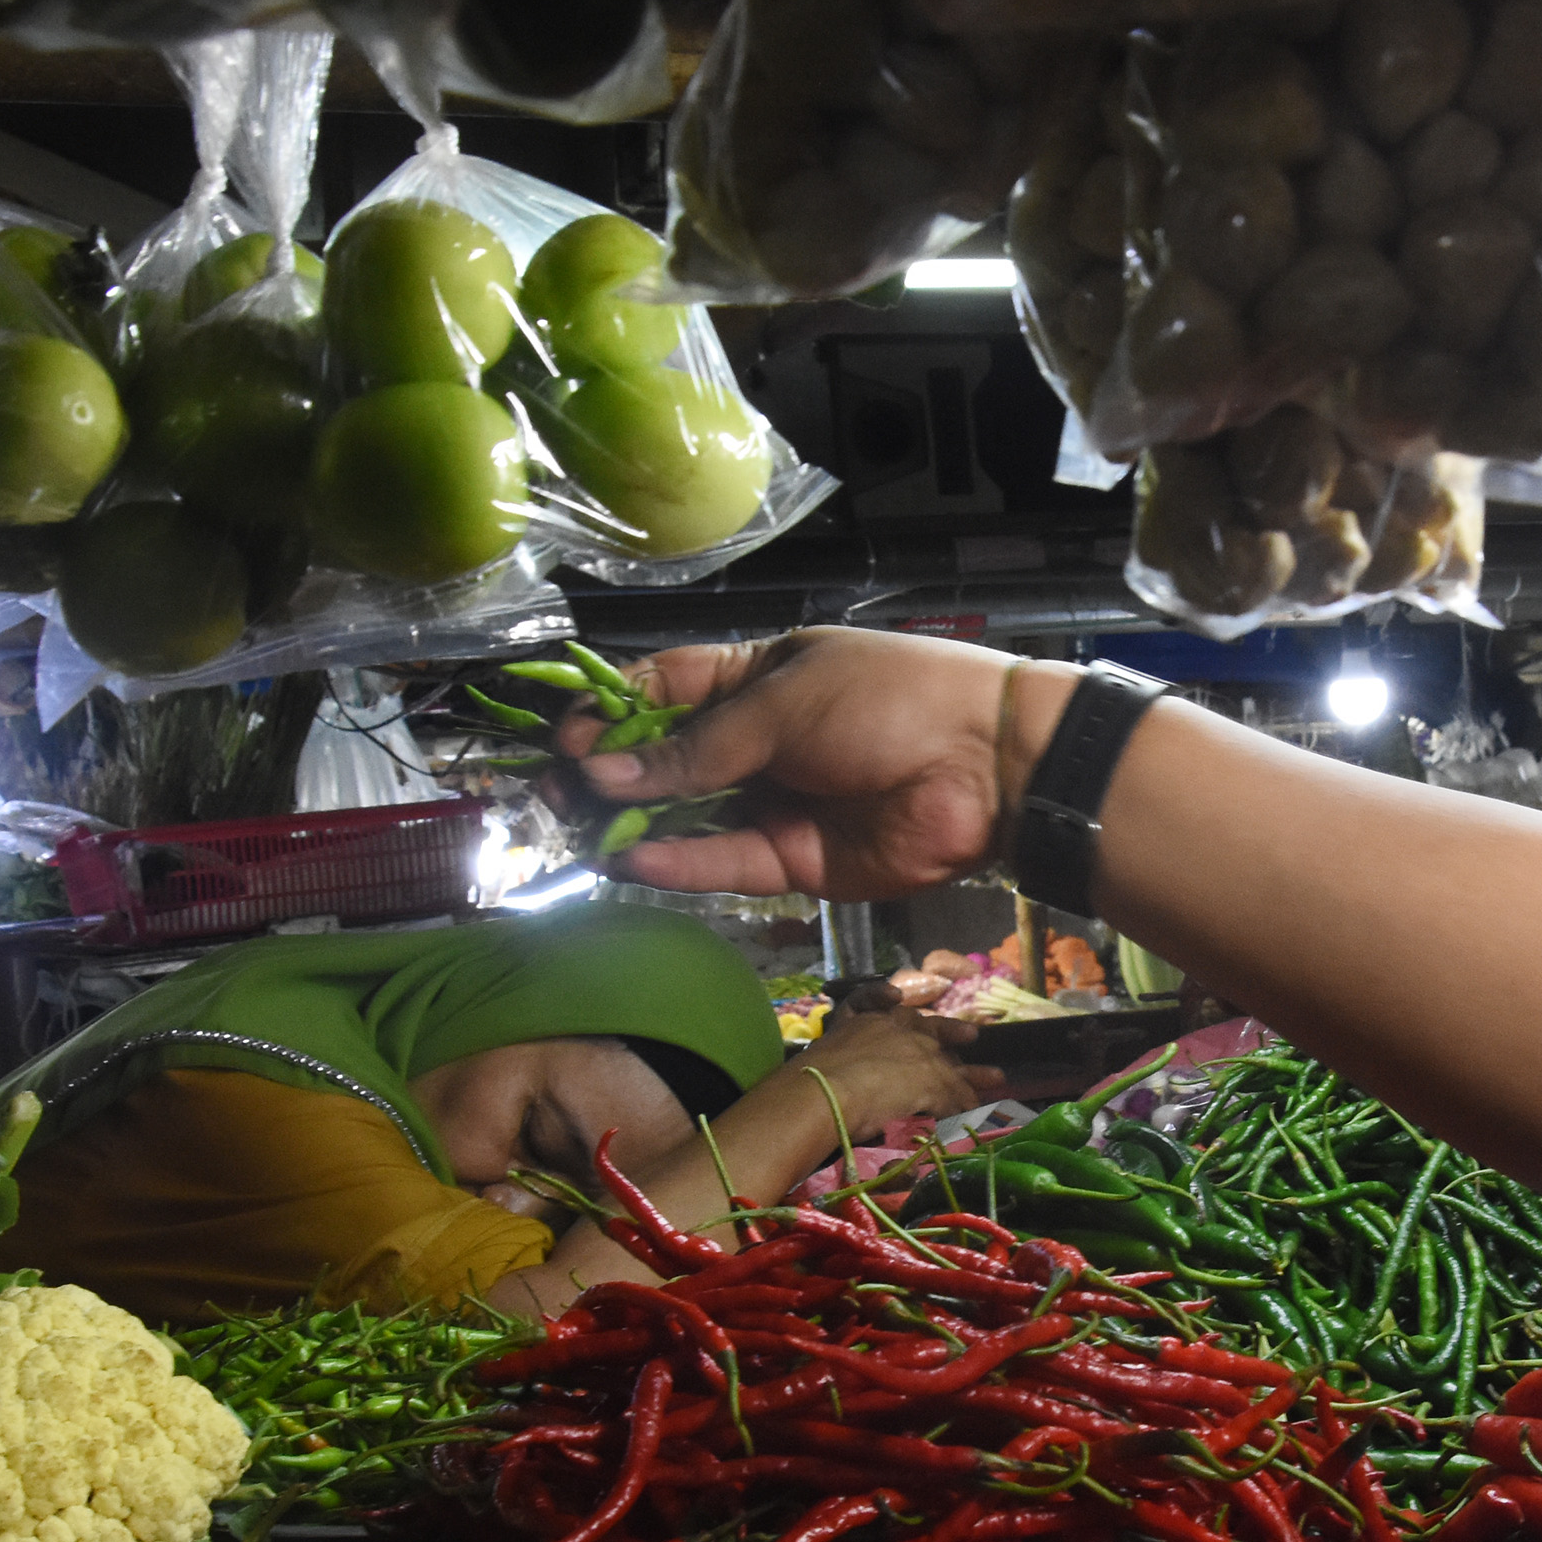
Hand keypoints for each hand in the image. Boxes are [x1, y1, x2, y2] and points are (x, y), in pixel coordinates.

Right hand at [580, 629, 1035, 898]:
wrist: (987, 766)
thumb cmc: (891, 702)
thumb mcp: (784, 704)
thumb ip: (699, 746)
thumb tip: (608, 774)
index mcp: (758, 677)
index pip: (665, 689)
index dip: (615, 714)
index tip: (568, 740)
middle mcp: (759, 741)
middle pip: (667, 761)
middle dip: (610, 779)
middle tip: (554, 798)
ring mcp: (774, 802)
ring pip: (687, 819)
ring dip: (633, 827)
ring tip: (578, 834)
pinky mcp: (793, 861)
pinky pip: (724, 863)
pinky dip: (679, 865)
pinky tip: (633, 862)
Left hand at [791, 1003, 1002, 1135]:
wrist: (824, 1090)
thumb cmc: (874, 1102)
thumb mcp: (922, 1101)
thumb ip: (949, 1098)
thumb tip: (971, 1100)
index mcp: (924, 1057)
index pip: (953, 1073)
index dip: (972, 1085)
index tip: (987, 1096)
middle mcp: (905, 1036)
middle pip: (939, 1047)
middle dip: (964, 1063)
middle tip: (992, 1073)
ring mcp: (874, 1027)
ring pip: (911, 1022)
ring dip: (937, 1026)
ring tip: (963, 1032)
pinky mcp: (844, 1026)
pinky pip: (863, 1002)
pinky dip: (879, 996)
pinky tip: (894, 994)